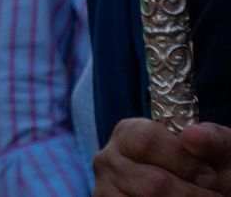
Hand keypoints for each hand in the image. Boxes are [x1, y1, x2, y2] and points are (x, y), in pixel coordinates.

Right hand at [93, 118, 230, 195]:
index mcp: (129, 133)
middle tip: (208, 195)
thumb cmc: (208, 169)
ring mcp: (106, 190)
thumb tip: (192, 136)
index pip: (146, 142)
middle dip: (190, 194)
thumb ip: (212, 139)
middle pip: (151, 184)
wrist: (204, 189)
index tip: (209, 175)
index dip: (184, 162)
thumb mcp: (217, 150)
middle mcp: (108, 160)